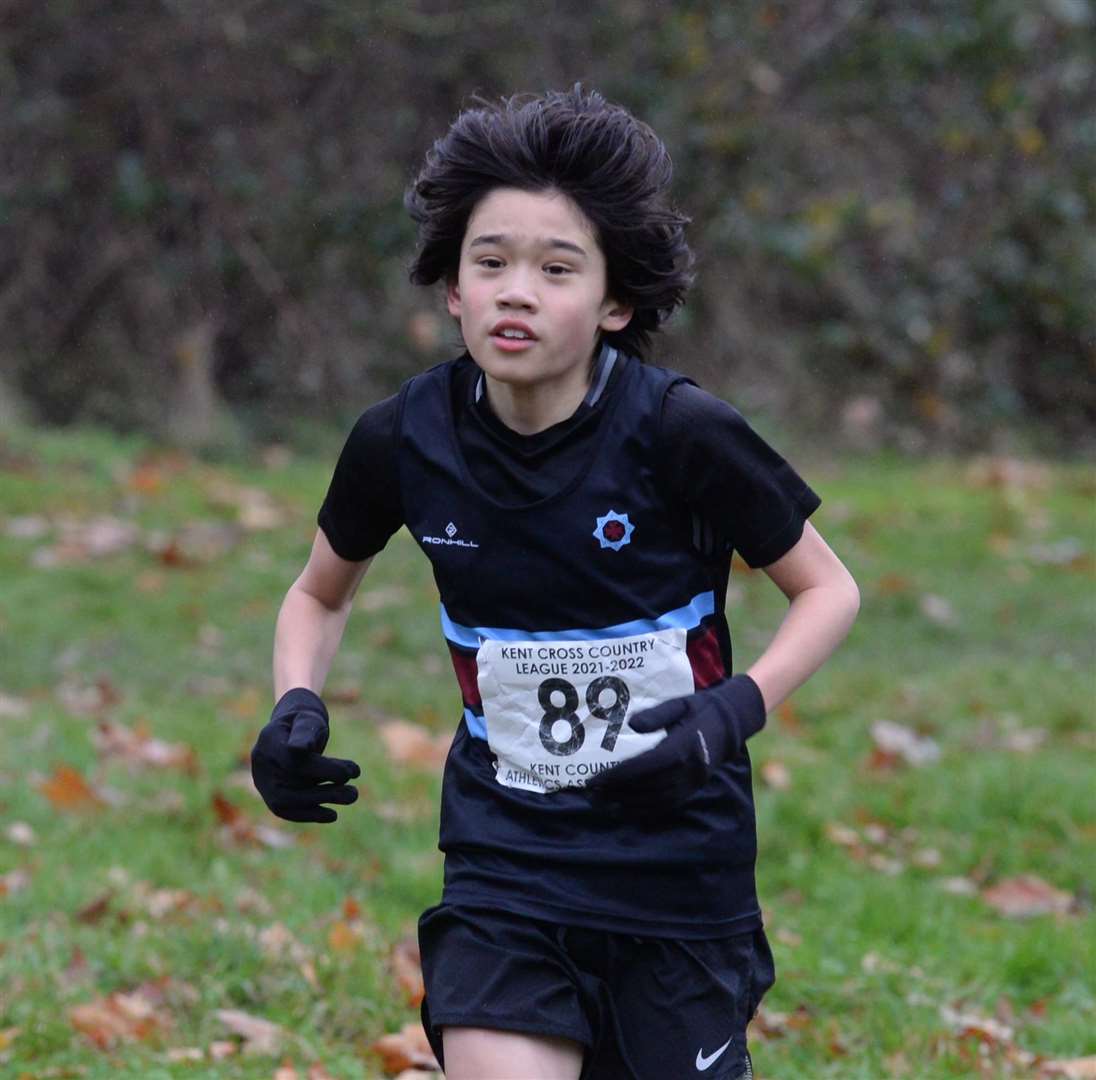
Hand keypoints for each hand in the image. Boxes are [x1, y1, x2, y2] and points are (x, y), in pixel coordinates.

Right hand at [250, 688, 360, 822]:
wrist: (292, 731)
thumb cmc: (305, 722)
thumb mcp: (309, 719)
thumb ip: (306, 732)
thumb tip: (299, 748)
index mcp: (268, 739)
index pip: (293, 760)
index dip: (321, 769)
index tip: (349, 773)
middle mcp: (261, 762)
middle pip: (290, 784)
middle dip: (324, 791)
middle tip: (354, 792)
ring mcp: (263, 781)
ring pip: (288, 800)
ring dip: (322, 801)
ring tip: (352, 795)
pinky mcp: (270, 796)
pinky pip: (287, 811)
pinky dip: (310, 814)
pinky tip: (332, 814)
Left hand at [587, 674, 765, 811]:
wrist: (732, 722)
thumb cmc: (701, 709)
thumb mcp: (679, 704)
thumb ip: (656, 715)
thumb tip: (632, 725)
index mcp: (683, 747)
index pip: (645, 767)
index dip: (619, 776)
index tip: (596, 779)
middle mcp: (688, 769)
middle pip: (647, 787)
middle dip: (617, 792)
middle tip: (592, 793)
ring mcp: (692, 782)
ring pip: (656, 800)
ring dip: (628, 804)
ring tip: (604, 802)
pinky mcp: (693, 788)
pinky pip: (667, 804)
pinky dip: (646, 809)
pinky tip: (628, 808)